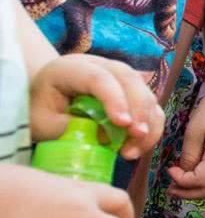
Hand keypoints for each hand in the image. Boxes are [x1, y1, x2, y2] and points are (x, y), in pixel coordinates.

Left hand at [30, 54, 164, 160]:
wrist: (46, 95)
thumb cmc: (40, 108)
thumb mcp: (41, 121)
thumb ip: (67, 127)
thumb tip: (102, 137)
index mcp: (72, 68)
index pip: (98, 78)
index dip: (114, 99)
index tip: (122, 124)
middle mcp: (101, 66)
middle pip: (130, 81)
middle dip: (139, 110)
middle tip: (137, 136)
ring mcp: (120, 76)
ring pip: (145, 93)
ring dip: (147, 122)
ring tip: (132, 152)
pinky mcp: (132, 91)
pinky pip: (150, 106)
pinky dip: (150, 126)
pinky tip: (137, 147)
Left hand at [166, 84, 204, 197]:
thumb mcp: (194, 130)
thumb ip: (189, 155)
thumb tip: (184, 174)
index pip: (201, 180)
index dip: (182, 181)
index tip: (169, 169)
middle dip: (189, 192)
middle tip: (171, 188)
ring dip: (201, 192)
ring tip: (183, 187)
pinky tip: (199, 180)